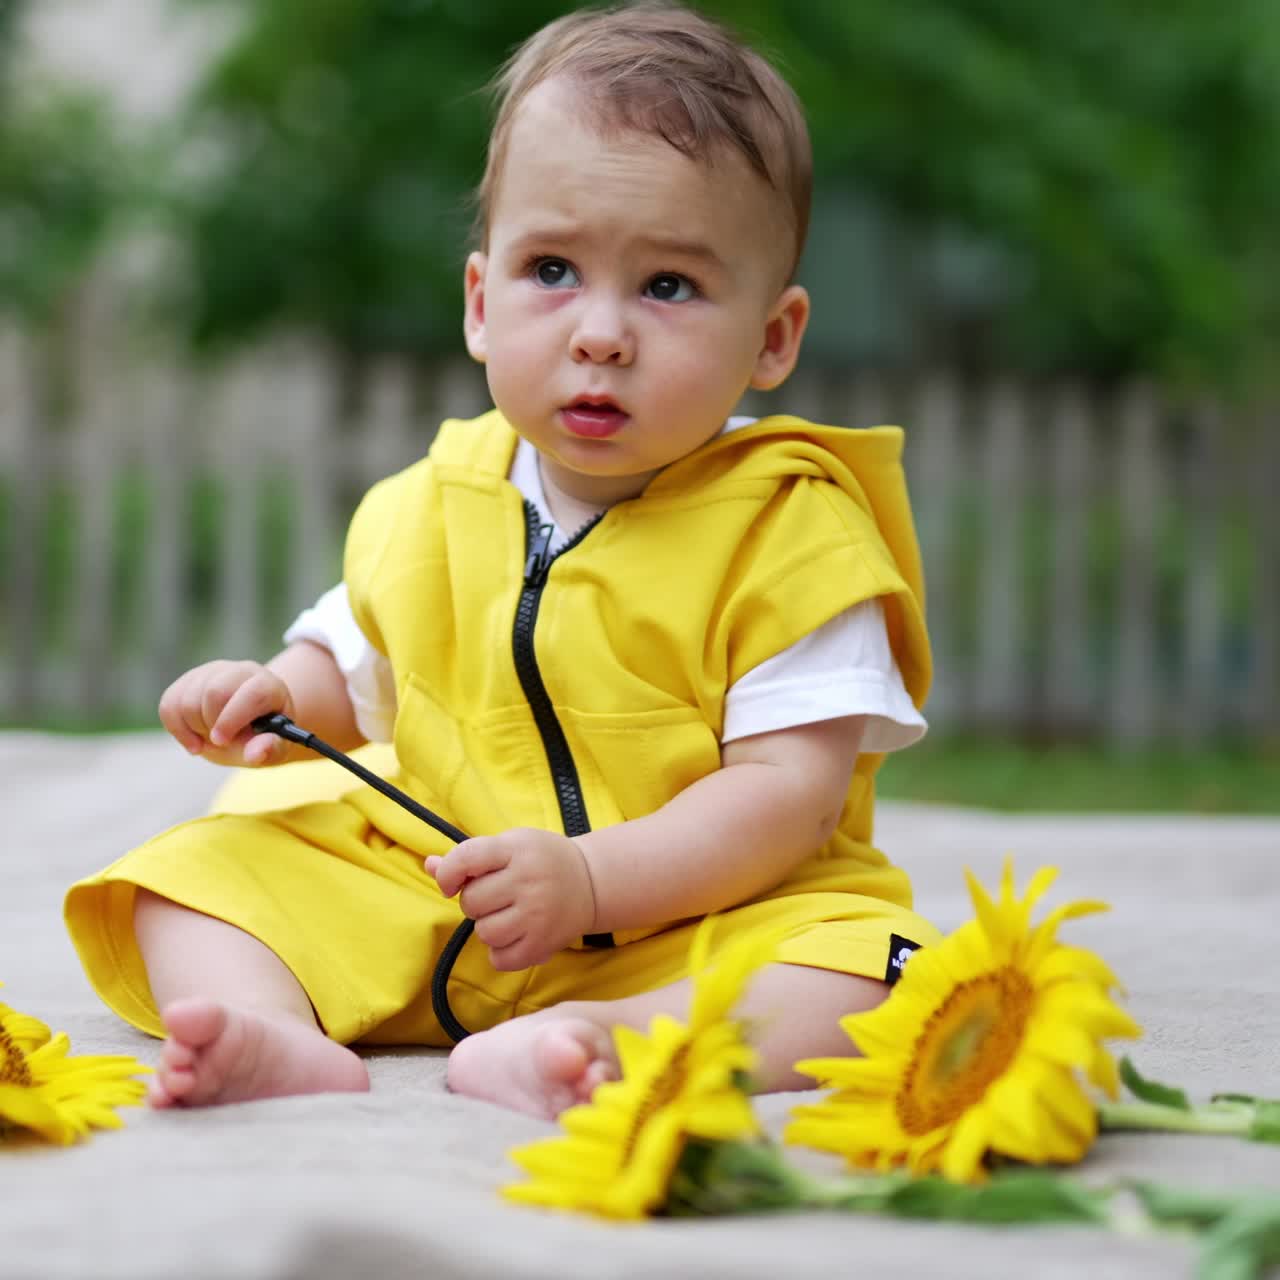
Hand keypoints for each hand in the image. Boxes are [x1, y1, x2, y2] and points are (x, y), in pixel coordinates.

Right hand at [158, 660, 294, 766]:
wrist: (250, 725)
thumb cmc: (265, 736)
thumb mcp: (276, 747)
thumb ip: (270, 749)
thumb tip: (255, 754)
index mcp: (267, 686)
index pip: (251, 693)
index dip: (233, 719)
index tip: (222, 741)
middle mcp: (239, 672)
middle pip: (213, 692)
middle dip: (211, 725)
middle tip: (220, 742)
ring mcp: (211, 673)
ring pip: (187, 699)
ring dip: (194, 728)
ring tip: (211, 739)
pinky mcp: (188, 681)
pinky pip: (168, 704)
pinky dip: (176, 728)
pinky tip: (194, 739)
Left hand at [427, 828, 596, 970]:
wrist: (591, 881)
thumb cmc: (541, 860)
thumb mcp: (509, 846)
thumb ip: (469, 857)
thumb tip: (430, 865)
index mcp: (516, 849)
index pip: (467, 858)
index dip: (449, 873)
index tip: (451, 884)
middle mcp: (528, 880)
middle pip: (471, 901)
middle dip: (475, 902)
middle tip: (496, 897)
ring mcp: (538, 914)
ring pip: (484, 932)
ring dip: (488, 927)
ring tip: (508, 915)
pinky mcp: (544, 944)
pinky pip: (500, 959)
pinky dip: (501, 952)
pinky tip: (515, 935)